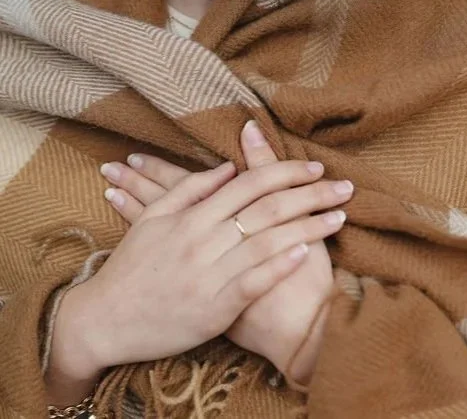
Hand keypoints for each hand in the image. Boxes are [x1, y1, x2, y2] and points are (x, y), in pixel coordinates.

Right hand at [100, 121, 347, 378]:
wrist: (102, 321)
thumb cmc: (131, 268)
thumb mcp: (152, 220)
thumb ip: (190, 190)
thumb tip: (227, 166)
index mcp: (191, 216)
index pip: (249, 183)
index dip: (285, 171)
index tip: (316, 166)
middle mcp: (202, 241)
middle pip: (266, 208)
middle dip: (310, 193)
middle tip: (345, 185)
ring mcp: (209, 274)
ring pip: (267, 241)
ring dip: (309, 226)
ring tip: (341, 216)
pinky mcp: (214, 308)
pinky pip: (253, 282)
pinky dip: (280, 266)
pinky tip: (308, 253)